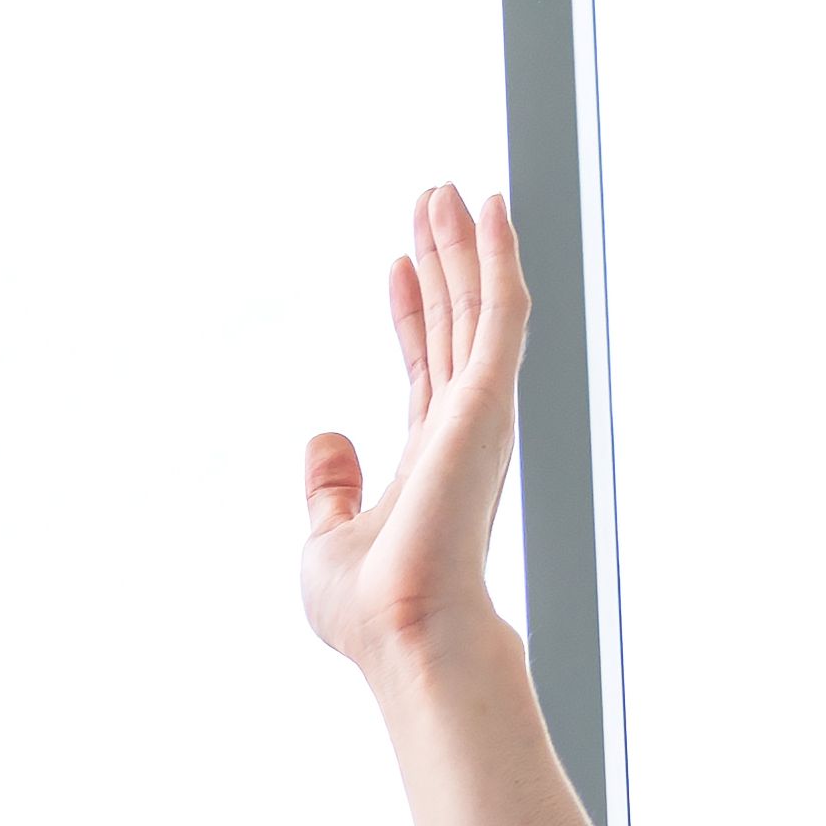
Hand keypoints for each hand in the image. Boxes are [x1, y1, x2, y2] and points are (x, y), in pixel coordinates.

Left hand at [294, 181, 536, 685]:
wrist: (405, 633)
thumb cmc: (372, 611)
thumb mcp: (325, 541)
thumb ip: (329, 488)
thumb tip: (324, 439)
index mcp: (431, 459)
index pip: (422, 365)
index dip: (409, 310)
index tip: (395, 262)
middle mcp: (463, 429)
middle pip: (452, 323)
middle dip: (442, 261)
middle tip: (429, 201)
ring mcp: (480, 411)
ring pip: (477, 306)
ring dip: (466, 245)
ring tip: (448, 191)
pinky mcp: (489, 399)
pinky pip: (500, 310)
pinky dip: (496, 256)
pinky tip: (489, 209)